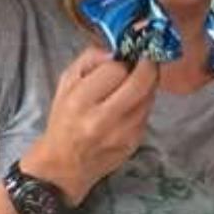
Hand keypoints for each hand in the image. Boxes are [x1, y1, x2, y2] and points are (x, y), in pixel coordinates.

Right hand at [22, 46, 159, 202]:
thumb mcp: (66, 84)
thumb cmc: (64, 120)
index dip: (122, 59)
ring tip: (137, 79)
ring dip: (148, 83)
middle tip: (146, 58)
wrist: (65, 164)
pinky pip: (147, 113)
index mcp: (81, 101)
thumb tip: (115, 49)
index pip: (116, 69)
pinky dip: (144, 102)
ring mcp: (123, 133)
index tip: (123, 55)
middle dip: (148, 65)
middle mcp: (103, 119)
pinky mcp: (135, 142)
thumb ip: (89, 60)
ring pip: (149, 97)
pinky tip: (132, 102)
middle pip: (141, 82)